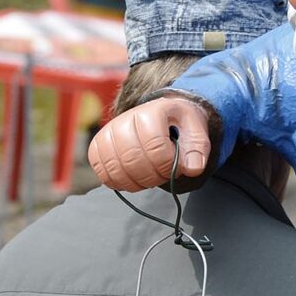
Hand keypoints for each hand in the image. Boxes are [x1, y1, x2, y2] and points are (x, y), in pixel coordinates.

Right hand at [88, 97, 209, 190]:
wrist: (158, 116)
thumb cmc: (177, 124)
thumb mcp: (195, 130)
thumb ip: (197, 149)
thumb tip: (192, 168)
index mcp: (150, 112)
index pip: (156, 149)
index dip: (169, 166)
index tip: (177, 166)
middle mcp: (124, 120)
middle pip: (134, 161)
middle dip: (154, 176)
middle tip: (164, 173)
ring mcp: (107, 133)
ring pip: (117, 170)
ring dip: (138, 182)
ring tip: (150, 176)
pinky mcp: (97, 147)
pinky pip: (103, 173)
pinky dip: (120, 183)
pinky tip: (134, 178)